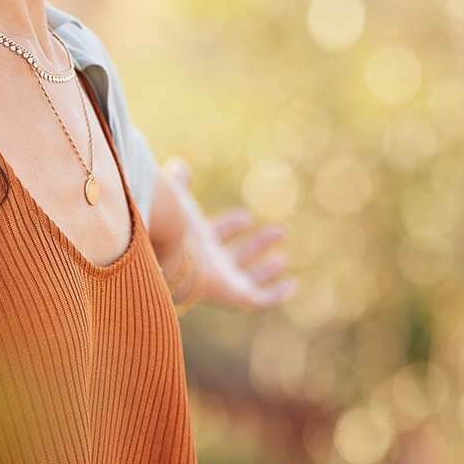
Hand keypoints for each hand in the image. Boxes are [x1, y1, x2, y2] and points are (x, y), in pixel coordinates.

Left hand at [161, 156, 294, 312]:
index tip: (246, 217)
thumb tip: (178, 164)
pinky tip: (292, 285)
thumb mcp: (180, 200)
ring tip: (283, 259)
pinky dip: (277, 294)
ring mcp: (224, 282)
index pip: (217, 235)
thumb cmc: (174, 228)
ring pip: (248, 279)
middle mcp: (210, 264)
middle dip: (257, 245)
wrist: (172, 257)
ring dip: (266, 270)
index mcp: (196, 243)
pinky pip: (261, 300)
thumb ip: (179, 184)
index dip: (232, 226)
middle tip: (280, 231)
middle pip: (236, 257)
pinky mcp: (237, 296)